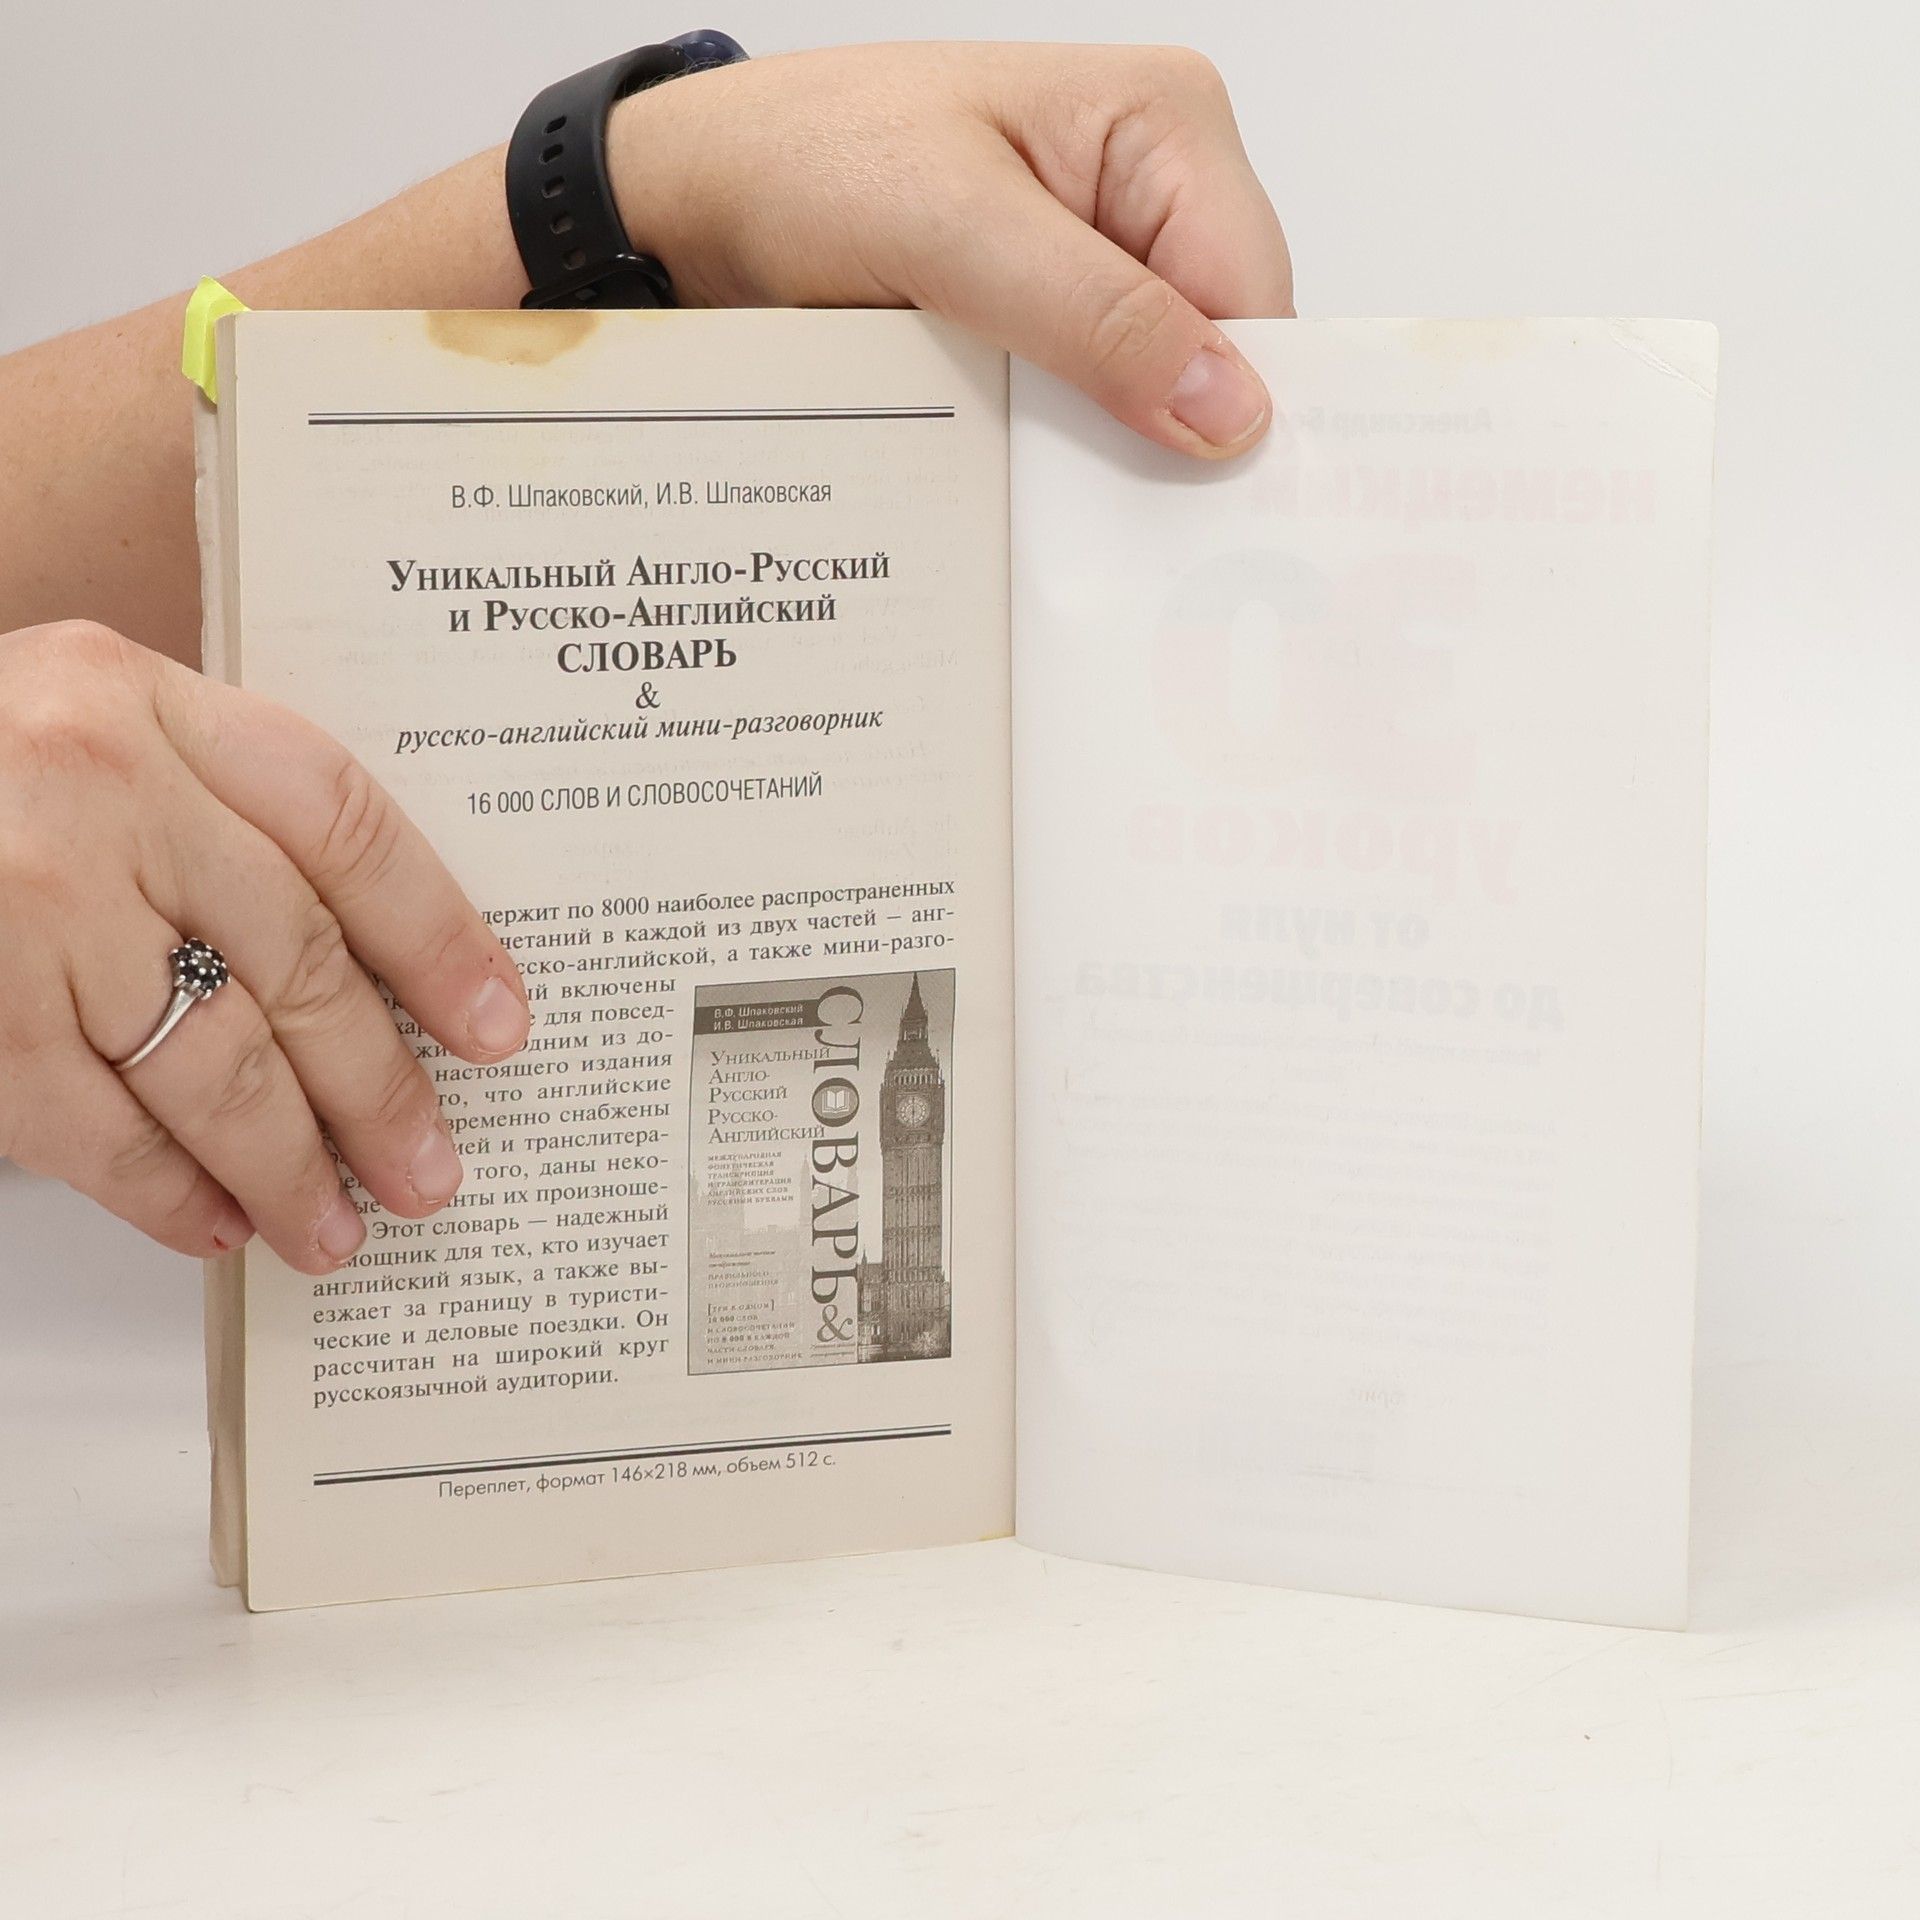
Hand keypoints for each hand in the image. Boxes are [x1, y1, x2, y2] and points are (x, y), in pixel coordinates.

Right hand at [0, 623, 529, 1273]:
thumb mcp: (84, 723)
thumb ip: (208, 804)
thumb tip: (360, 963)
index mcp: (146, 701)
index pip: (346, 826)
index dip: (439, 935)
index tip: (498, 1024)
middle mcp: (97, 790)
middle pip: (298, 960)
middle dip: (378, 1088)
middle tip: (429, 1168)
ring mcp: (28, 904)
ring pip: (210, 1061)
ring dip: (287, 1165)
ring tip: (337, 1227)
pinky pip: (90, 1125)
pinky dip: (164, 1189)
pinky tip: (214, 1224)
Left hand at [612, 41, 1293, 456]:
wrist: (700, 200)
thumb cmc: (807, 164)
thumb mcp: (954, 233)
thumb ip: (1096, 316)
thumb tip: (1230, 407)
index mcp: (1164, 124)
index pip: (1256, 295)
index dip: (1237, 403)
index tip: (1202, 507)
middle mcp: (1150, 187)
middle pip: (1221, 351)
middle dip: (1173, 436)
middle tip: (1123, 529)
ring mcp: (1102, 258)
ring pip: (1160, 392)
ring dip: (1115, 456)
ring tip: (1062, 511)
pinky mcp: (1054, 315)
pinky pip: (1095, 405)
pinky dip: (1068, 454)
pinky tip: (1034, 487)